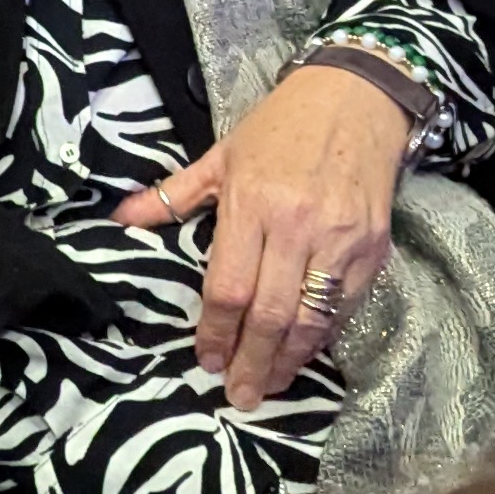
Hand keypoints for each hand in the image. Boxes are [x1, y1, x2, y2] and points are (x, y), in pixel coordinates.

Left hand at [112, 60, 409, 409]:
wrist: (357, 98)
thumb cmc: (281, 127)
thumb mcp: (220, 154)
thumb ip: (171, 196)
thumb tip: (120, 220)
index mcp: (251, 203)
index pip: (228, 287)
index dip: (215, 332)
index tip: (207, 362)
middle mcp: (296, 227)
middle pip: (270, 314)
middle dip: (252, 362)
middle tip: (240, 396)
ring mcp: (340, 240)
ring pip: (312, 319)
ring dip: (289, 360)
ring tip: (271, 384)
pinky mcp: (373, 248)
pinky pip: (346, 306)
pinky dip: (324, 335)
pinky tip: (305, 350)